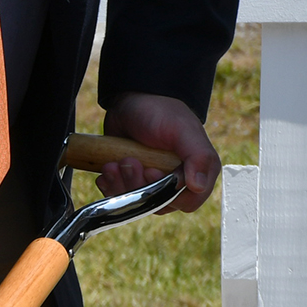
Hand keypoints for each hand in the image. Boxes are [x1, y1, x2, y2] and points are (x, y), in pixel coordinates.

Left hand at [97, 93, 218, 212]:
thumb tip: (199, 186)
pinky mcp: (131, 181)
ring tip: (115, 163)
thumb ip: (198, 157)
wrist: (130, 102)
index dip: (166, 193)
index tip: (150, 172)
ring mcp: (152, 182)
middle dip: (137, 185)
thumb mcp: (182, 131)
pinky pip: (120, 197)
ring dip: (121, 185)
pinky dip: (110, 186)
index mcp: (198, 170)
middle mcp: (177, 180)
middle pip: (157, 204)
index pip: (187, 202)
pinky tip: (107, 169)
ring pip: (137, 202)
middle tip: (128, 161)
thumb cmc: (161, 112)